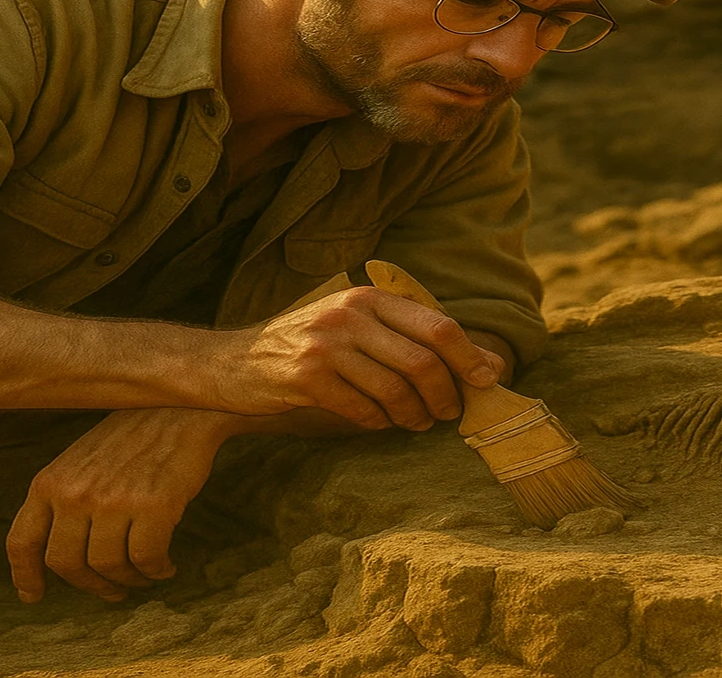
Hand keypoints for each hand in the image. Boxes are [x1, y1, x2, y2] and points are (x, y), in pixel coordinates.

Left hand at [7, 408, 232, 602]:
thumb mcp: (78, 463)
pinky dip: (156, 571)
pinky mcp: (153, 507)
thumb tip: (57, 555)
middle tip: (110, 592)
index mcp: (49, 482)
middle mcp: (75, 494)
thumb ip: (62, 500)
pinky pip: (147, 559)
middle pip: (66, 564)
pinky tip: (166, 567)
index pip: (22, 541)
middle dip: (90, 586)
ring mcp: (113, 501)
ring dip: (128, 581)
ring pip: (108, 567)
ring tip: (143, 576)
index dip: (25, 575)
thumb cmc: (130, 439)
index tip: (33, 596)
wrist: (178, 409)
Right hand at [199, 288, 504, 431]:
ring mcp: (326, 346)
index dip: (470, 357)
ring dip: (414, 415)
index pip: (438, 326)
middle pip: (423, 361)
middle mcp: (350, 315)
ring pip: (396, 390)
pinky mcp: (306, 378)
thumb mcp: (357, 327)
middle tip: (448, 414)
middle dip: (445, 395)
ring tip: (416, 422)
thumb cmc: (307, 345)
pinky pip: (362, 411)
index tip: (487, 381)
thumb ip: (414, 339)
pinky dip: (377, 423)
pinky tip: (377, 422)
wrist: (232, 362)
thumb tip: (490, 364)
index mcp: (369, 298)